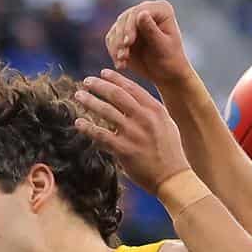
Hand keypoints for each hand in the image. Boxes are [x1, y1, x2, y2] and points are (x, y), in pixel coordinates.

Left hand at [73, 69, 190, 192]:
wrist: (173, 177)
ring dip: (90, 101)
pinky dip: (87, 127)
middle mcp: (144, 118)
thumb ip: (150, 111)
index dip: (114, 78)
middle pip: (116, 94)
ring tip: (79, 96)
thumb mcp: (166, 124)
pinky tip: (79, 123)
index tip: (102, 73)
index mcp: (155, 109)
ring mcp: (133, 133)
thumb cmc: (170, 152)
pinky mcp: (124, 150)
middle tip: (86, 81)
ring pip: (105, 111)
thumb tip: (133, 100)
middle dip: (98, 85)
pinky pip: (100, 134)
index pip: (131, 87)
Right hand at [106, 0, 193, 86]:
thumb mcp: (162, 47)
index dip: (130, 26)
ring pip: (116, 29)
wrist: (166, 74)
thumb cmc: (171, 61)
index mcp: (161, 9)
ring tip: (122, 63)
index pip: (139, 12)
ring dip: (116, 47)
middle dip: (121, 38)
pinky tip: (121, 64)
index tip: (127, 43)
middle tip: (123, 57)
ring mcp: (133, 21)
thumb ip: (152, 31)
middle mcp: (146, 10)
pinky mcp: (123, 33)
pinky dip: (114, 52)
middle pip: (124, 19)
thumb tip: (141, 13)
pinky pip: (112, 39)